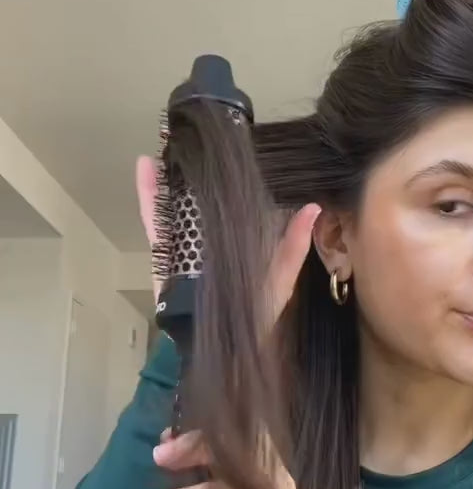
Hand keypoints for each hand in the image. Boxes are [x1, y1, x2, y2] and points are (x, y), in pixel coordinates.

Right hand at [136, 153, 320, 318]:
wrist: (220, 351)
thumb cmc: (254, 318)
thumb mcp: (280, 281)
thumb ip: (294, 247)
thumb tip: (312, 208)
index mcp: (244, 242)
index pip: (243, 203)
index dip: (242, 177)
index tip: (242, 147)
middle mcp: (216, 240)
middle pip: (206, 198)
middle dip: (202, 171)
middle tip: (201, 137)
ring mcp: (188, 246)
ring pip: (179, 203)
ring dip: (173, 174)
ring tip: (171, 142)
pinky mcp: (165, 254)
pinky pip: (155, 221)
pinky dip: (148, 196)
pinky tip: (144, 168)